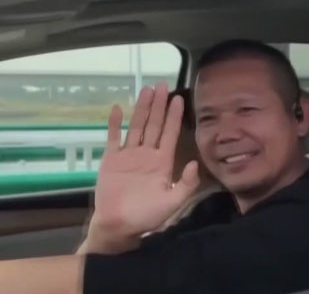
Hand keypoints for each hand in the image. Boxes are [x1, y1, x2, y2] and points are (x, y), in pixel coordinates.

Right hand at [81, 82, 198, 253]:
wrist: (119, 226)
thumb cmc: (147, 217)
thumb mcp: (173, 202)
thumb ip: (185, 184)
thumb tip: (194, 164)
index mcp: (162, 162)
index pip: (171, 134)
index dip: (175, 117)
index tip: (179, 99)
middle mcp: (147, 154)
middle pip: (155, 125)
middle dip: (159, 106)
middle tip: (162, 85)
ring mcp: (129, 156)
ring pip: (137, 127)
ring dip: (142, 109)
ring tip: (146, 90)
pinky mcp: (111, 160)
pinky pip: (114, 138)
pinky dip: (115, 124)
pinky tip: (119, 108)